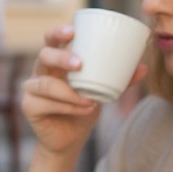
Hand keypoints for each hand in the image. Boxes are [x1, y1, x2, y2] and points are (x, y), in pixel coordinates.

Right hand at [21, 25, 144, 158]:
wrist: (69, 140)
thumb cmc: (83, 109)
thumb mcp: (103, 91)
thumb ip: (120, 80)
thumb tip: (143, 68)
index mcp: (56, 62)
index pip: (51, 39)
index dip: (58, 32)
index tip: (72, 31)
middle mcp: (41, 71)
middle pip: (44, 56)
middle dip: (60, 57)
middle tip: (79, 64)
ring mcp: (32, 89)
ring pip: (46, 84)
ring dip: (69, 92)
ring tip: (90, 100)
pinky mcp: (29, 106)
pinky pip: (46, 103)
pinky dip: (67, 106)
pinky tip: (84, 109)